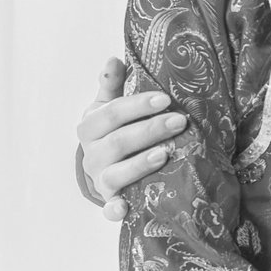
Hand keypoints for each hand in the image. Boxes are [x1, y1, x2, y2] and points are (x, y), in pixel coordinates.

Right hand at [77, 57, 187, 220]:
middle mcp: (92, 154)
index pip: (112, 113)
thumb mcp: (108, 107)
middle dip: (150, 131)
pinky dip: (115, 210)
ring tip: (165, 154)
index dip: (138, 105)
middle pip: (118, 142)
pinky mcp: (110, 202)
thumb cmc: (112, 131)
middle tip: (180, 121)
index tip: (165, 98)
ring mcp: (101, 179)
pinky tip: (126, 208)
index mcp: (90, 127)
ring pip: (115, 174)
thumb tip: (113, 59)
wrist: (103, 167)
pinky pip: (110, 210)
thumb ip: (112, 85)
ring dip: (139, 165)